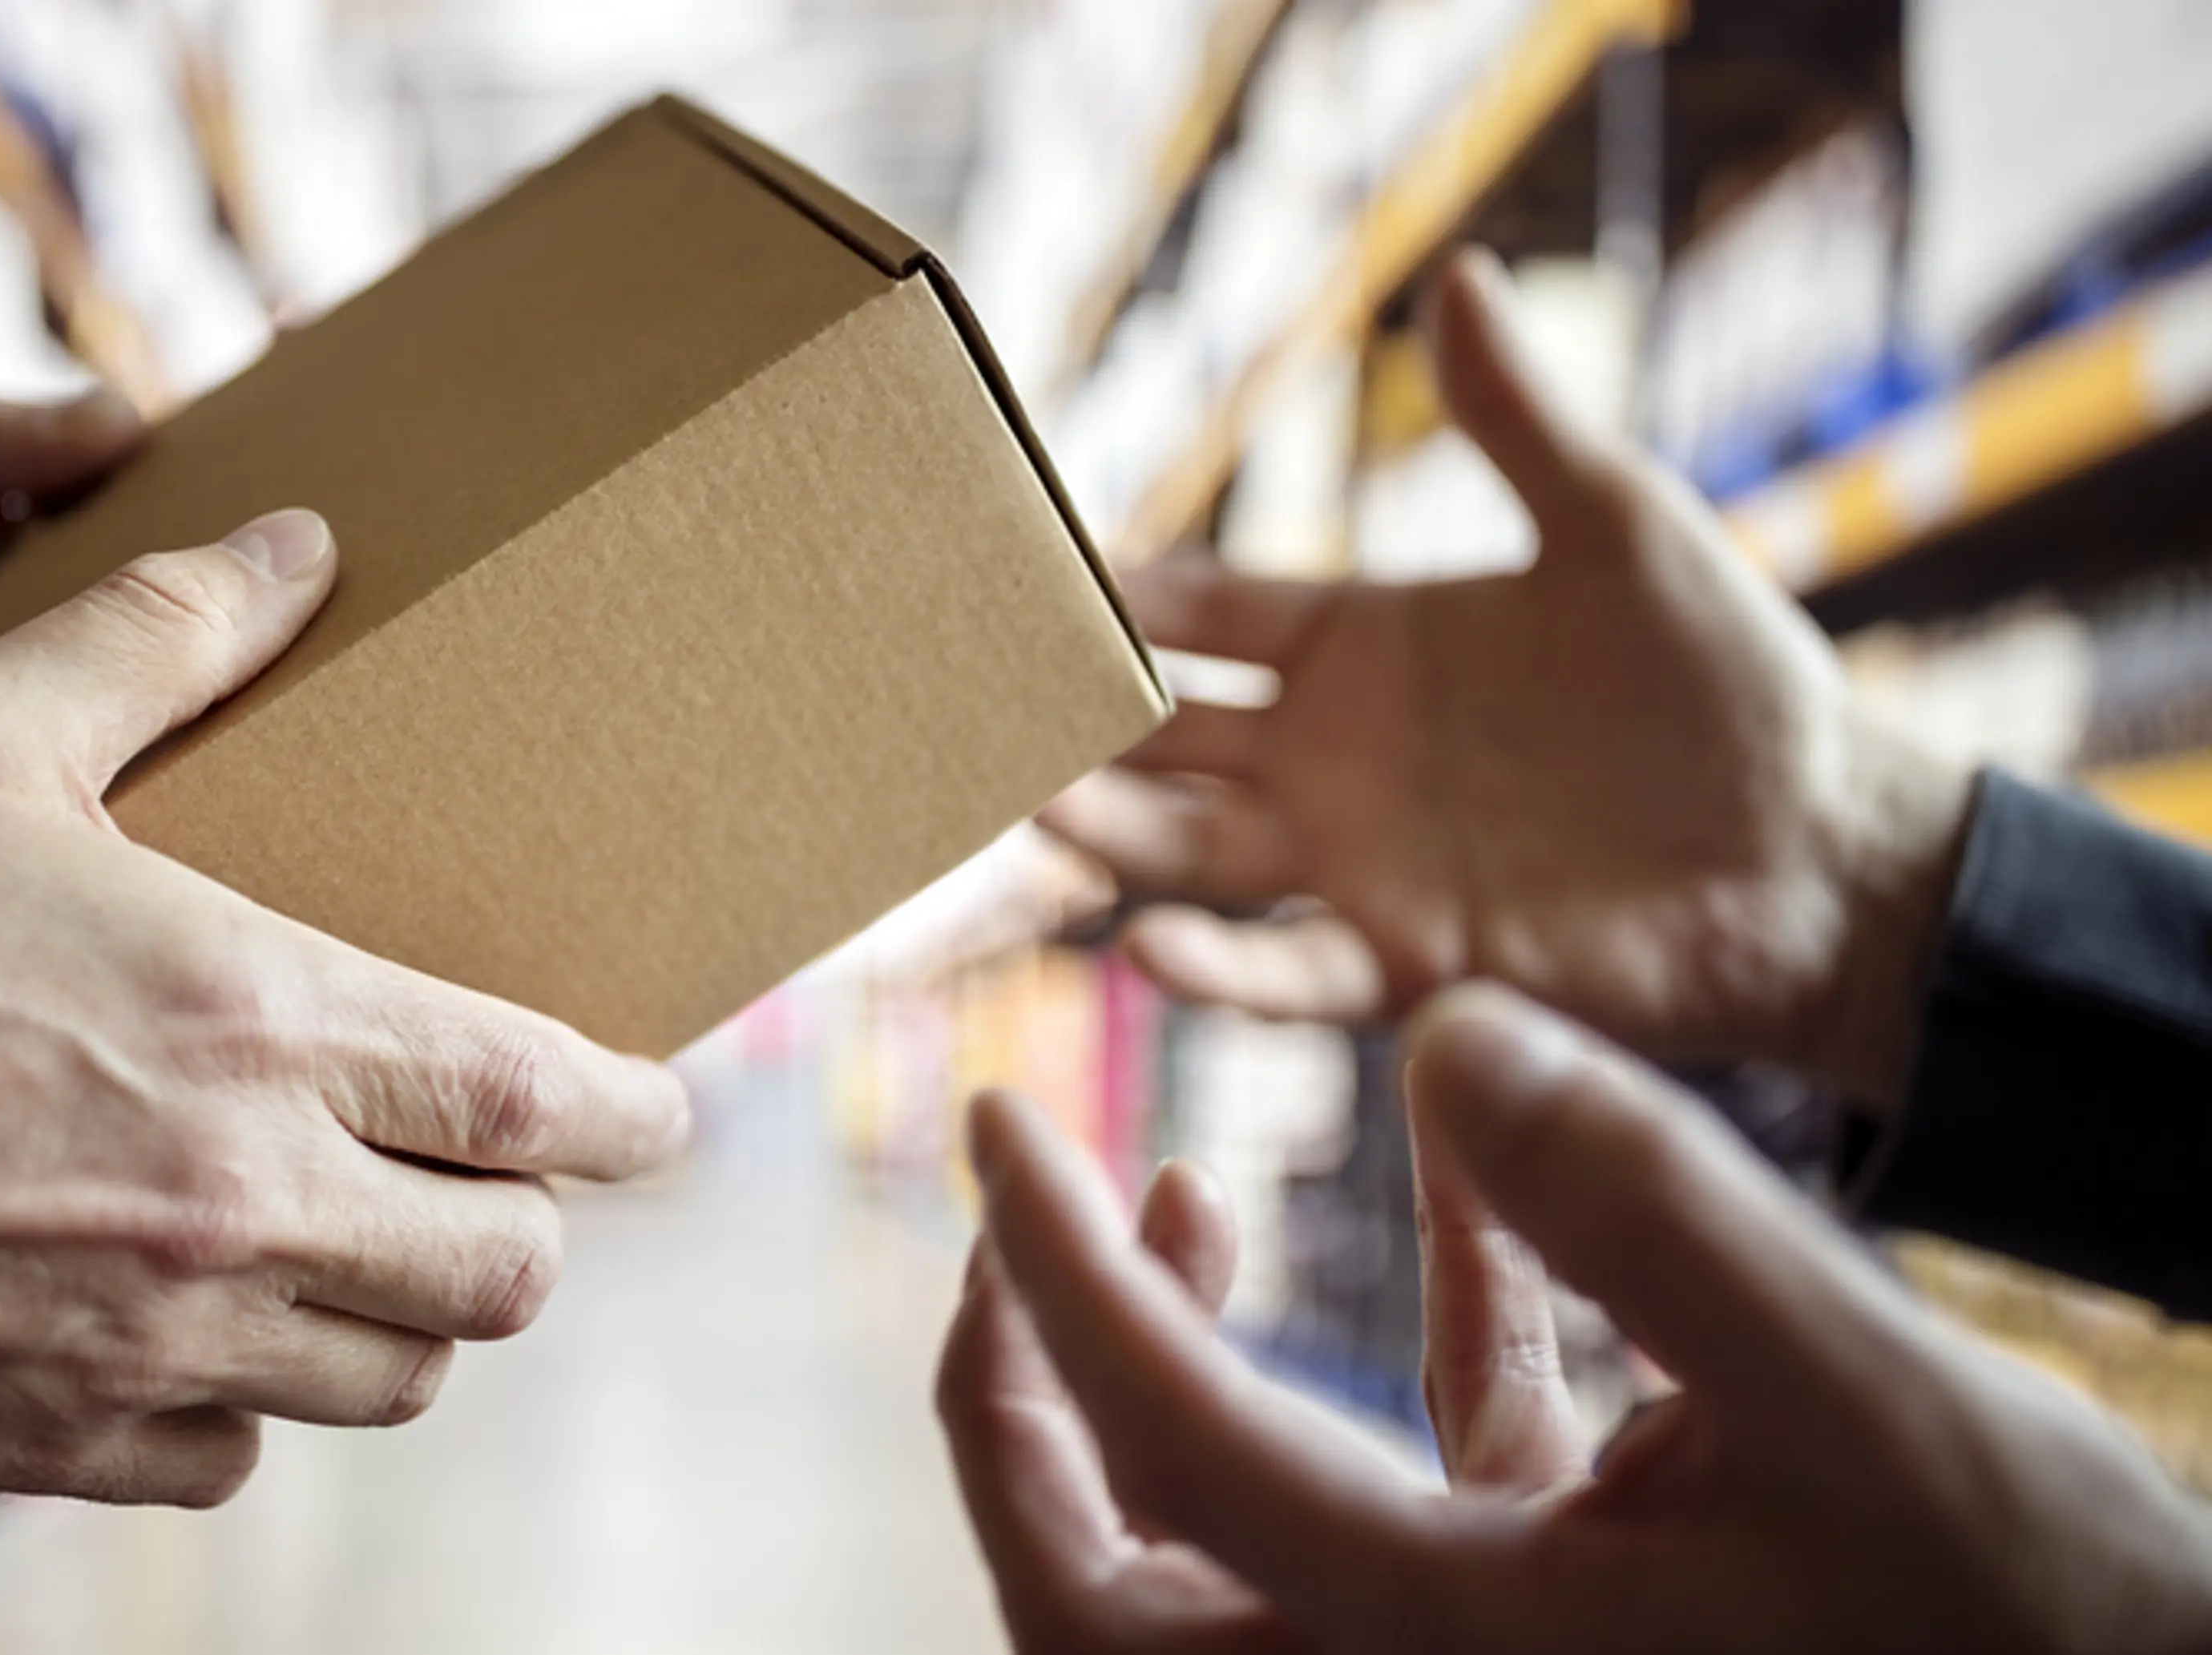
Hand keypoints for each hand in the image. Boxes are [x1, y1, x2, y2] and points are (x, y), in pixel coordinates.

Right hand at [0, 509, 691, 1505]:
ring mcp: (153, 1347)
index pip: (540, 1103)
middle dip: (529, 1226)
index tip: (662, 1112)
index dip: (636, 1115)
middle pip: (507, 1276)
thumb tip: (297, 549)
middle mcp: (239, 1209)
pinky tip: (190, 1319)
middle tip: (492, 1171)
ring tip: (354, 1237)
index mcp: (256, 1029)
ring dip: (400, 1313)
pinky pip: (232, 1459)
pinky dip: (248, 1400)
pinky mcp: (51, 1440)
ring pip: (389, 1380)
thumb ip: (161, 639)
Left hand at [943, 985, 2211, 1654]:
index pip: (1155, 1456)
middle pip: (1105, 1583)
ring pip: (1243, 1524)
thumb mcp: (1861, 1397)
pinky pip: (1438, 1463)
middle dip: (1034, 1399)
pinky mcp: (1584, 1590)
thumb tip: (1444, 1034)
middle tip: (1030, 1224)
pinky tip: (1479, 1169)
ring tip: (1203, 1180)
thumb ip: (1655, 1212)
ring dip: (1195, 1354)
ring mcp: (1490, 1635)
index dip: (1049, 1284)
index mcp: (1434, 1640)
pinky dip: (1428, 1321)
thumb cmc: (2036, 1620)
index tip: (998, 1122)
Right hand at [1042, 251, 1969, 1104]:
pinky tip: (1146, 944)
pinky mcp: (1412, 957)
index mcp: (1363, 642)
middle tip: (966, 704)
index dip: (1116, 595)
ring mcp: (1359, 862)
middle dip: (1070, 722)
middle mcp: (1331, 755)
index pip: (1204, 610)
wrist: (1822, 848)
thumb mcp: (1621, 524)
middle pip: (1163, 735)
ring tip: (1033, 812)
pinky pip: (1290, 968)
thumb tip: (1464, 274)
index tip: (1016, 573)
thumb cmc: (1727, 680)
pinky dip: (1217, 966)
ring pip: (1194, 847)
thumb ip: (1521, 421)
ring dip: (1113, 834)